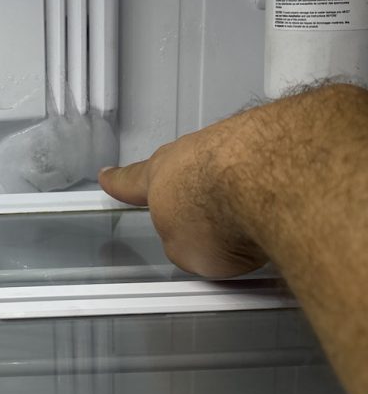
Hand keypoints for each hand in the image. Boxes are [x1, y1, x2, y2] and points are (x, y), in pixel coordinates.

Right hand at [98, 118, 266, 278]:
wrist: (266, 180)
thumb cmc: (218, 210)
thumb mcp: (186, 252)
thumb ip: (188, 243)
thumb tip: (208, 243)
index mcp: (160, 176)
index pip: (132, 181)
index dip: (120, 183)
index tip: (109, 176)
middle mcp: (193, 152)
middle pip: (188, 171)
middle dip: (194, 190)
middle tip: (209, 215)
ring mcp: (235, 141)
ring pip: (230, 170)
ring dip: (238, 191)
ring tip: (256, 224)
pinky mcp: (274, 141)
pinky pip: (267, 169)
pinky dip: (272, 188)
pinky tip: (284, 208)